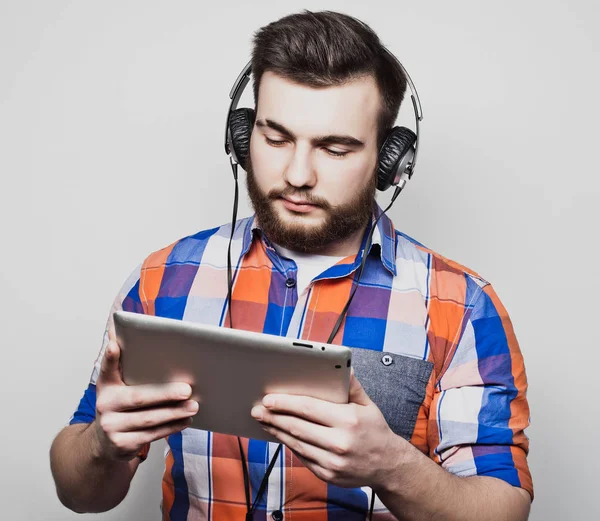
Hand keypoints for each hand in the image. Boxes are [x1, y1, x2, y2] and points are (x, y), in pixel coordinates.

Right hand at [91, 325, 198, 461]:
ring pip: (149, 419)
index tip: (114, 345)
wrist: (104, 443)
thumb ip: (122, 364)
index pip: (107, 368)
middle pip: (138, 398)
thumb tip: (120, 331)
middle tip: (187, 389)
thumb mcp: (116, 386)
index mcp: (105, 386)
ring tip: (193, 406)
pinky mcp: (121, 445)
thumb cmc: (119, 406)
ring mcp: (111, 428)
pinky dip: (171, 427)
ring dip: (174, 413)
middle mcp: (104, 406)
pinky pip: (151, 435)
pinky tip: (185, 420)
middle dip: (166, 394)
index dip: (110, 357)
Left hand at [250, 371, 404, 488]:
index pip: (309, 409)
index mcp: (348, 420)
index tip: (268, 398)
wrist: (388, 466)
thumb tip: (343, 366)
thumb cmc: (375, 430)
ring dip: (277, 431)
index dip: (286, 403)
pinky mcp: (327, 475)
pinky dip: (289, 445)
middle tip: (257, 410)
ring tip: (263, 421)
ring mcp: (332, 462)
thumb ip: (351, 386)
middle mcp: (339, 443)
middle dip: (273, 417)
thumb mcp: (367, 404)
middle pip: (297, 427)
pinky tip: (280, 435)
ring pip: (296, 443)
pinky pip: (302, 457)